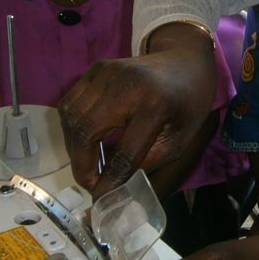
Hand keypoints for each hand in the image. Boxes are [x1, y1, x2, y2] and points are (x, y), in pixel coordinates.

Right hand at [58, 24, 215, 197]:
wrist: (185, 60)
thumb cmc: (188, 102)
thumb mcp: (180, 139)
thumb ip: (148, 162)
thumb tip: (114, 185)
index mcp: (155, 104)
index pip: (125, 152)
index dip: (110, 181)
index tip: (102, 199)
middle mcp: (126, 85)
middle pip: (87, 132)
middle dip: (82, 166)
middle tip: (90, 184)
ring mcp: (107, 73)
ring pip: (71, 118)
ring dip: (74, 148)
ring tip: (88, 164)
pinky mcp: (96, 69)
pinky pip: (70, 103)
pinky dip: (72, 127)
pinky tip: (86, 140)